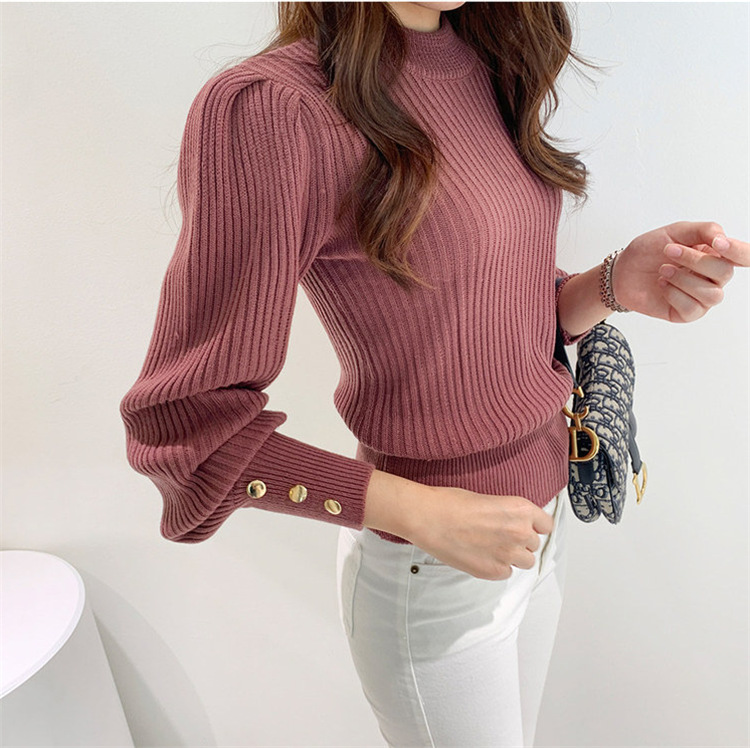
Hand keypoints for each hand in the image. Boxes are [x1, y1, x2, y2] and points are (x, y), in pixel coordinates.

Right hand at [406, 486, 554, 580]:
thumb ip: (508, 514)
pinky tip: (481, 556)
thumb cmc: (451, 503)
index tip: (528, 528)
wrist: (428, 517)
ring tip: (492, 548)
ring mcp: (508, 554)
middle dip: (520, 541)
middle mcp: (519, 532)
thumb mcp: (489, 498)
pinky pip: (506, 573)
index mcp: (520, 509)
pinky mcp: (493, 571)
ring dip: (512, 557)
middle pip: (534, 544)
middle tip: (500, 536)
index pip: (546, 524)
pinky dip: (496, 567)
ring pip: (525, 562)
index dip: (535, 526)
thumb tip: (513, 524)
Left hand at [611, 221, 747, 322]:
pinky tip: (662, 285)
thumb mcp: (674, 232)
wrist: (623, 270)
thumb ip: (702, 230)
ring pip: (712, 294)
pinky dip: (674, 293)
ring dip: (683, 279)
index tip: (719, 244)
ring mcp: (701, 297)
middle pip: (724, 273)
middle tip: (669, 251)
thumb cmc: (649, 251)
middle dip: (695, 261)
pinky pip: (692, 308)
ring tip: (663, 270)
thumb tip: (723, 238)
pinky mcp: (687, 313)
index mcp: (715, 255)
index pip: (743, 256)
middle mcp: (713, 277)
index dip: (739, 251)